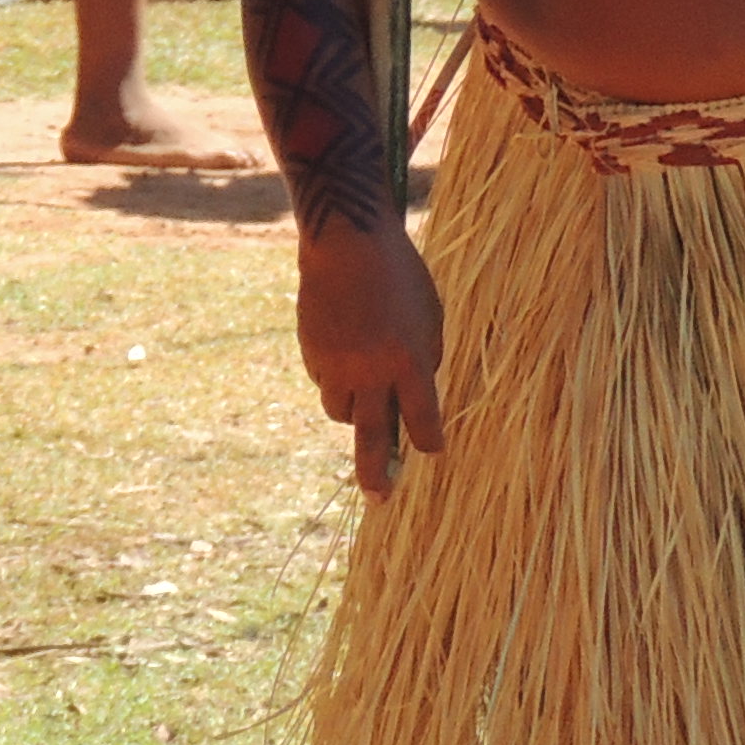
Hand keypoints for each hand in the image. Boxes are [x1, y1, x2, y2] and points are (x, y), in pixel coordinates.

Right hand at [296, 227, 446, 498]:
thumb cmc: (401, 277)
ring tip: (365, 388)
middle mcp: (371, 371)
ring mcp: (336, 366)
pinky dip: (337, 377)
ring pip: (341, 413)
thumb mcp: (430, 316)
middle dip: (375, 472)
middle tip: (380, 498)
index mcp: (410, 361)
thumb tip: (413, 398)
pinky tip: (345, 347)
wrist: (348, 245)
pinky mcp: (311, 355)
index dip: (428, 441)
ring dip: (355, 411)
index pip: (421, 418)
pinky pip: (325, 382)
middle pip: (371, 437)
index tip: (432, 454)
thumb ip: (424, 358)